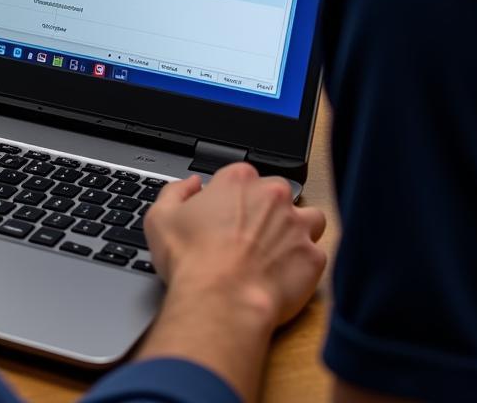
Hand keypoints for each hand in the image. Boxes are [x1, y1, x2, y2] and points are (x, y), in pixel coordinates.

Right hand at [135, 164, 325, 398]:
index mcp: (237, 181)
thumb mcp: (160, 217)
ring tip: (279, 250)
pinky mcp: (313, 258)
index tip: (225, 212)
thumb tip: (190, 185)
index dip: (232, 194)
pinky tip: (285, 275)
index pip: (242, 175)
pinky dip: (304, 264)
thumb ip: (175, 191)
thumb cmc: (191, 260)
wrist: (221, 301)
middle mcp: (272, 196)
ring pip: (310, 218)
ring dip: (298, 229)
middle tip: (251, 233)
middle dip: (269, 209)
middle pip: (278, 193)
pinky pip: (316, 254)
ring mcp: (297, 226)